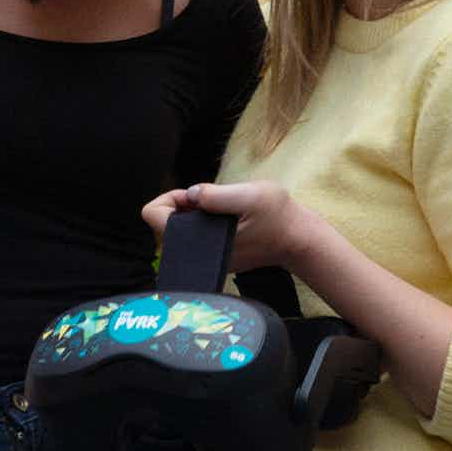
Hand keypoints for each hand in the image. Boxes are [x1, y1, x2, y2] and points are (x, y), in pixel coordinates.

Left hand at [142, 181, 313, 275]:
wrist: (297, 238)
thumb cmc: (277, 216)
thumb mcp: (250, 196)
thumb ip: (217, 195)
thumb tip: (192, 194)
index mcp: (201, 242)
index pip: (153, 217)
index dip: (169, 199)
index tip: (195, 196)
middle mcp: (199, 254)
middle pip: (163, 222)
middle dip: (181, 205)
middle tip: (210, 198)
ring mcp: (205, 256)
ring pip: (178, 227)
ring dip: (192, 211)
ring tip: (220, 205)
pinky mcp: (213, 254)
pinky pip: (193, 233)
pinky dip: (201, 220)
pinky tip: (224, 215)